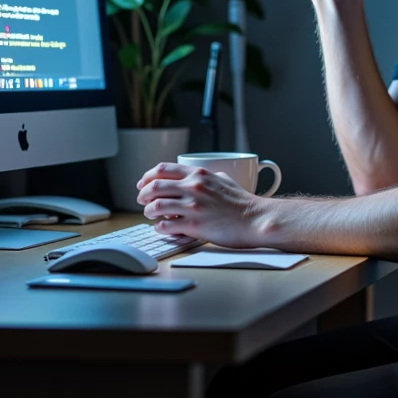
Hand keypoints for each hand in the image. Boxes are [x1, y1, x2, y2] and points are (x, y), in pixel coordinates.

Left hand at [137, 163, 266, 245]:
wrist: (256, 219)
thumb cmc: (243, 203)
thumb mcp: (224, 180)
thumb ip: (208, 177)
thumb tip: (198, 177)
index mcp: (199, 174)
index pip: (163, 169)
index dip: (147, 177)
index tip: (142, 184)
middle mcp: (193, 187)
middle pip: (155, 186)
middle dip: (143, 194)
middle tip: (142, 200)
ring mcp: (193, 206)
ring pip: (156, 206)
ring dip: (148, 211)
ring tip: (150, 215)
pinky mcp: (194, 225)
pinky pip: (166, 226)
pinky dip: (159, 227)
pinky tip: (162, 228)